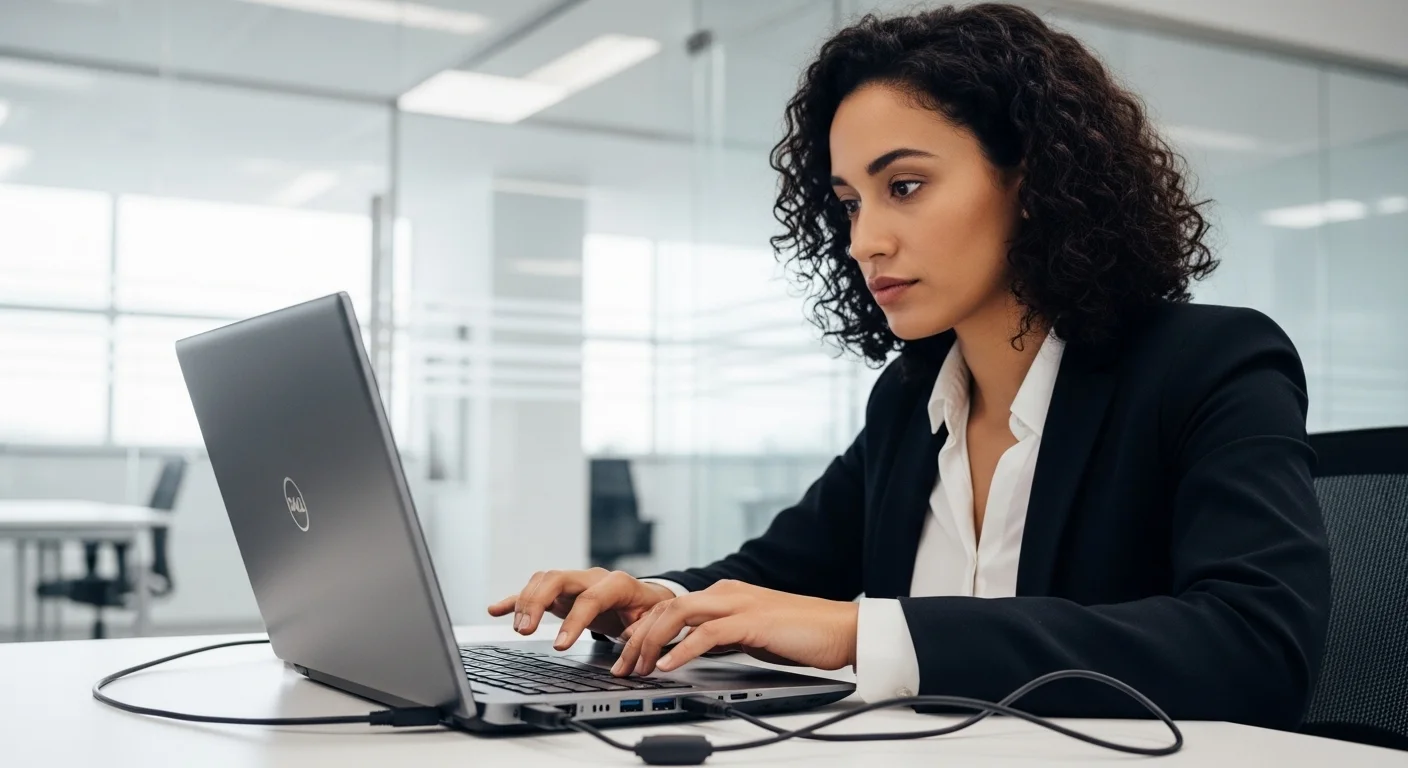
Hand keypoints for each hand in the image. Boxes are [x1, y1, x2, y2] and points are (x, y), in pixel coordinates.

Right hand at [487, 568, 675, 650]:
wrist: (647, 598)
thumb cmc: (648, 611)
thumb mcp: (651, 623)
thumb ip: (640, 634)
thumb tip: (628, 651)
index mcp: (616, 584)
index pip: (590, 598)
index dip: (574, 622)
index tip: (560, 646)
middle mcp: (591, 577)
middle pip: (556, 578)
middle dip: (537, 603)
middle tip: (526, 631)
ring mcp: (573, 582)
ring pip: (542, 580)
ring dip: (526, 602)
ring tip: (520, 629)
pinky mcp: (561, 592)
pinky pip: (534, 591)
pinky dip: (514, 600)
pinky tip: (495, 610)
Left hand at [611, 579, 858, 676]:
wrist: (842, 629)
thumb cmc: (801, 635)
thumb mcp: (750, 636)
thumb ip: (722, 638)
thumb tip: (694, 653)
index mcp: (724, 594)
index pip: (670, 607)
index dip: (642, 631)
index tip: (627, 656)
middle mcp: (726, 592)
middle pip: (665, 608)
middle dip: (637, 638)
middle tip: (622, 667)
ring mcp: (738, 604)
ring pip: (678, 615)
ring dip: (651, 643)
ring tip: (638, 669)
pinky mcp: (752, 621)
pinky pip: (707, 634)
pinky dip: (681, 650)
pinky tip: (668, 667)